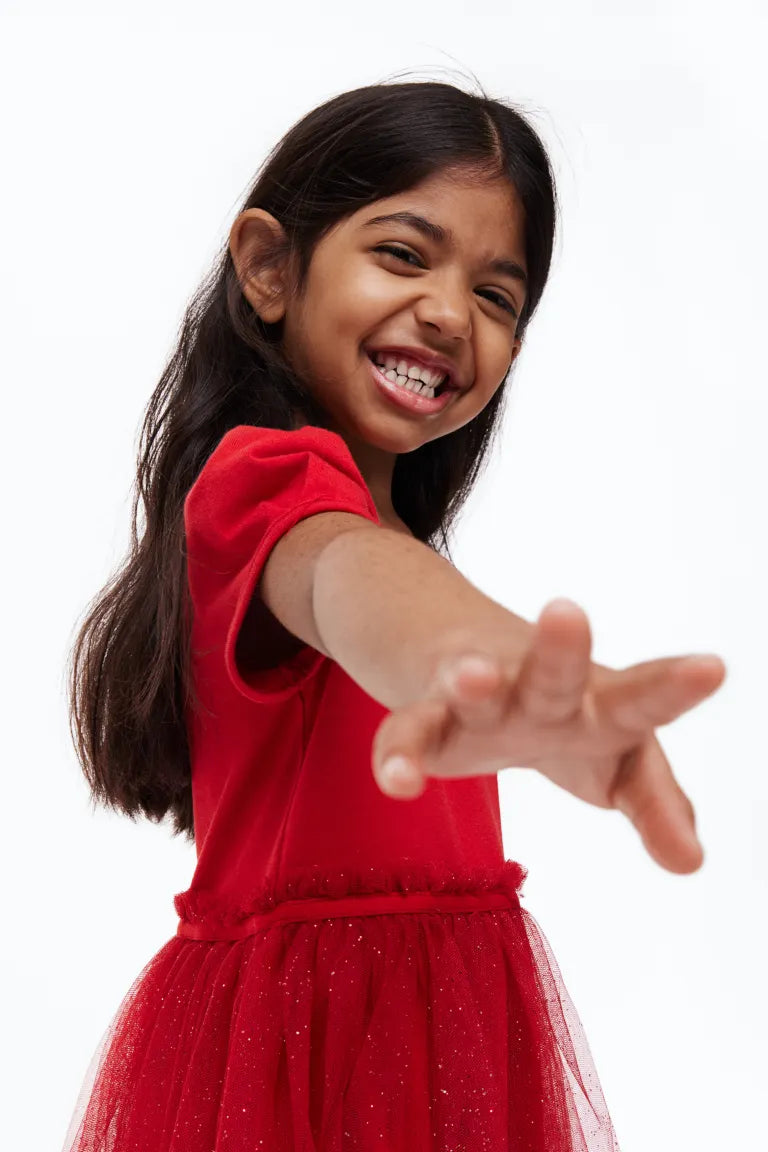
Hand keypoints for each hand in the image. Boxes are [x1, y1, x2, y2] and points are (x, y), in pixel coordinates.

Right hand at [370, 598, 726, 874]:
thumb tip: (691, 861)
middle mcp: (540, 692)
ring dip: (473, 682)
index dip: (672, 687)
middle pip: (554, 674)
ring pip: (474, 691)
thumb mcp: (618, 760)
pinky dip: (400, 756)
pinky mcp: (429, 722)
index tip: (712, 667)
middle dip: (561, 649)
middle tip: (567, 612)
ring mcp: (480, 702)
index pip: (640, 699)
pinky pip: (408, 736)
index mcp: (600, 704)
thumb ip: (655, 804)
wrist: (472, 661)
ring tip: (472, 675)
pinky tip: (398, 782)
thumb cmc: (566, 720)